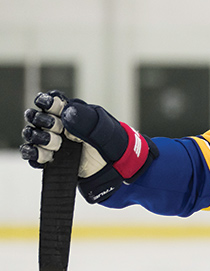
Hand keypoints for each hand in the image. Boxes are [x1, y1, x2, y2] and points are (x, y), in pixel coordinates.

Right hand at [22, 91, 157, 203]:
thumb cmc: (113, 145)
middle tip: (58, 129)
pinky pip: (32, 155)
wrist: (116, 170)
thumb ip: (85, 118)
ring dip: (40, 138)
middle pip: (35, 117)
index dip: (46, 101)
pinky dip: (34, 155)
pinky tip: (47, 156)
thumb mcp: (103, 128)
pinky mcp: (51, 160)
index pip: (49, 100)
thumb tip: (65, 113)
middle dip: (43, 121)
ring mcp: (53, 142)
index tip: (52, 106)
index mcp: (71, 113)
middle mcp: (59, 126)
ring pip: (31, 135)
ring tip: (57, 145)